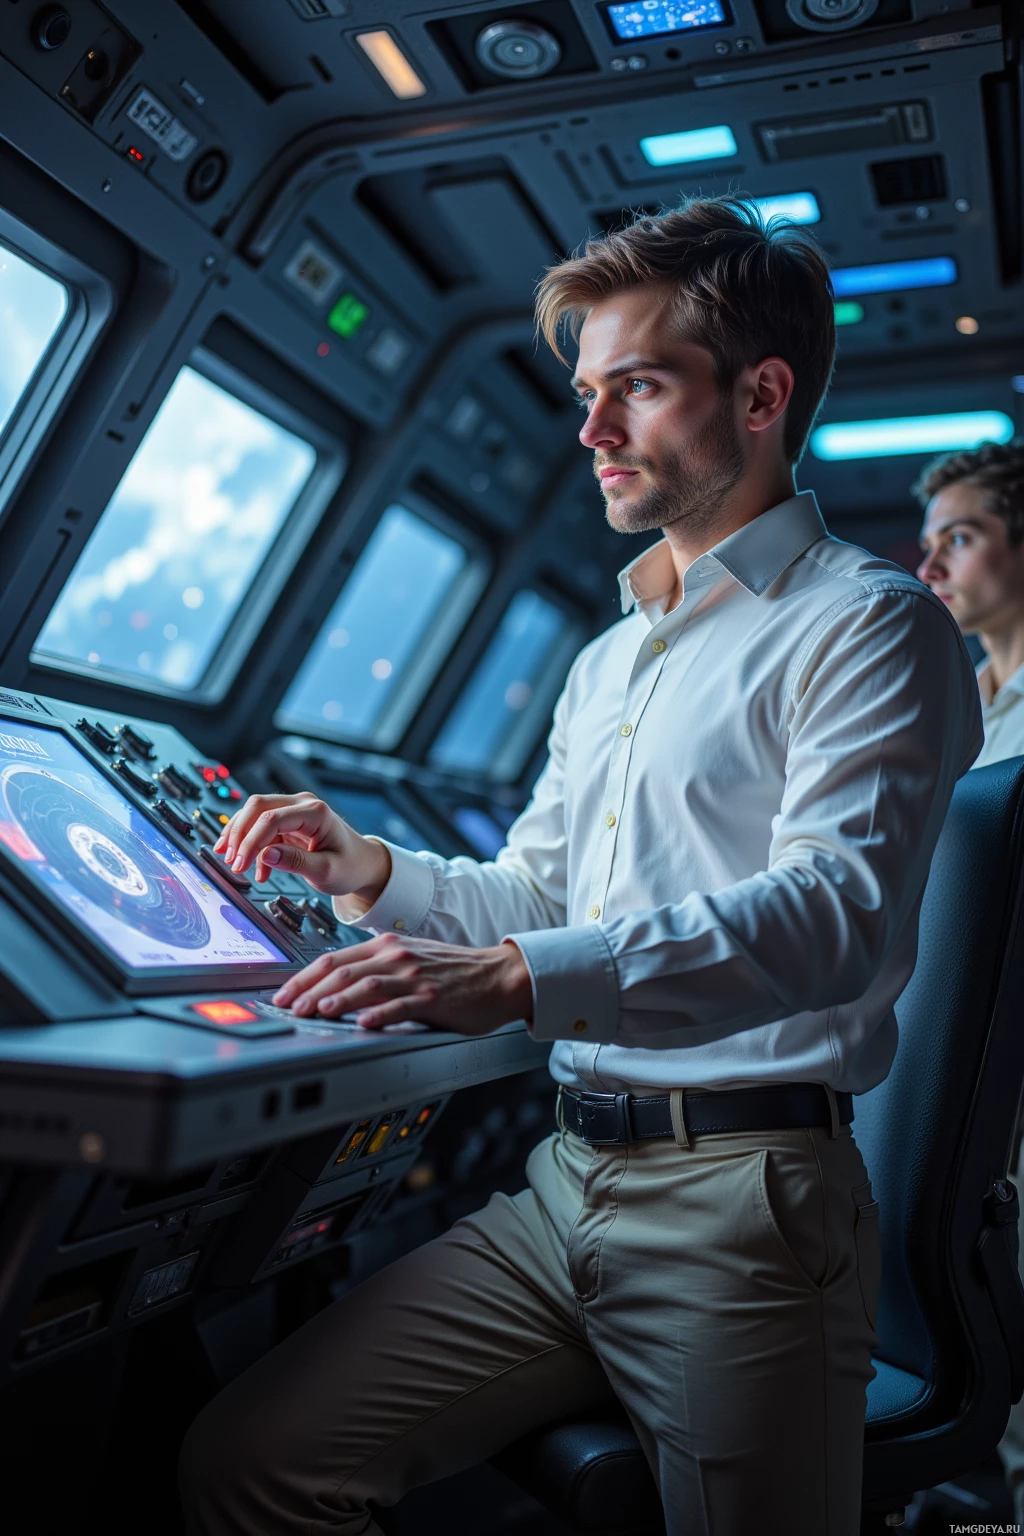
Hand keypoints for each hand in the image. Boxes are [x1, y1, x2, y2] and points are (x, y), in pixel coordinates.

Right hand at [213, 792, 390, 900]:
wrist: (363, 864)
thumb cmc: (350, 867)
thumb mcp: (326, 871)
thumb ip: (296, 862)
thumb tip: (266, 855)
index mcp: (316, 812)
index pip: (272, 819)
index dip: (251, 841)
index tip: (239, 864)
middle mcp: (303, 804)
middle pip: (258, 807)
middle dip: (239, 834)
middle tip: (231, 861)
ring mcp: (295, 810)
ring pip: (255, 813)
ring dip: (241, 837)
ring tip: (234, 863)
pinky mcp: (289, 821)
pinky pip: (262, 827)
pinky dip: (253, 846)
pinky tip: (256, 869)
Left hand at [272, 934, 533, 1033]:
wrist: (498, 975)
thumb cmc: (452, 972)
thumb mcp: (408, 958)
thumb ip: (375, 967)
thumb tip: (334, 985)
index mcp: (385, 946)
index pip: (333, 959)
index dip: (303, 977)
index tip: (283, 995)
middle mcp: (396, 956)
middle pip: (342, 970)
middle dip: (309, 990)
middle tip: (289, 1009)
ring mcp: (414, 977)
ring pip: (367, 985)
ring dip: (337, 999)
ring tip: (316, 1012)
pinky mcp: (433, 999)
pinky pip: (401, 1006)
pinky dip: (379, 1014)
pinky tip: (364, 1023)